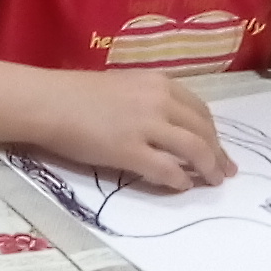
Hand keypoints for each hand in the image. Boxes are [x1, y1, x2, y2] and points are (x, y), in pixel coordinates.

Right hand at [33, 69, 235, 191]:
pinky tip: (181, 186)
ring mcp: (146, 126)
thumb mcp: (123, 86)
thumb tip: (167, 126)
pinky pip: (166, 169)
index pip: (200, 111)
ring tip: (211, 182)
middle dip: (218, 154)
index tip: (217, 148)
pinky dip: (180, 180)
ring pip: (194, 149)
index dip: (213, 133)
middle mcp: (159, 101)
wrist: (46, 102)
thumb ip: (149, 100)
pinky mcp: (130, 150)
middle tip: (224, 171)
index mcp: (159, 84)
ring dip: (208, 168)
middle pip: (203, 131)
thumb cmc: (75, 94)